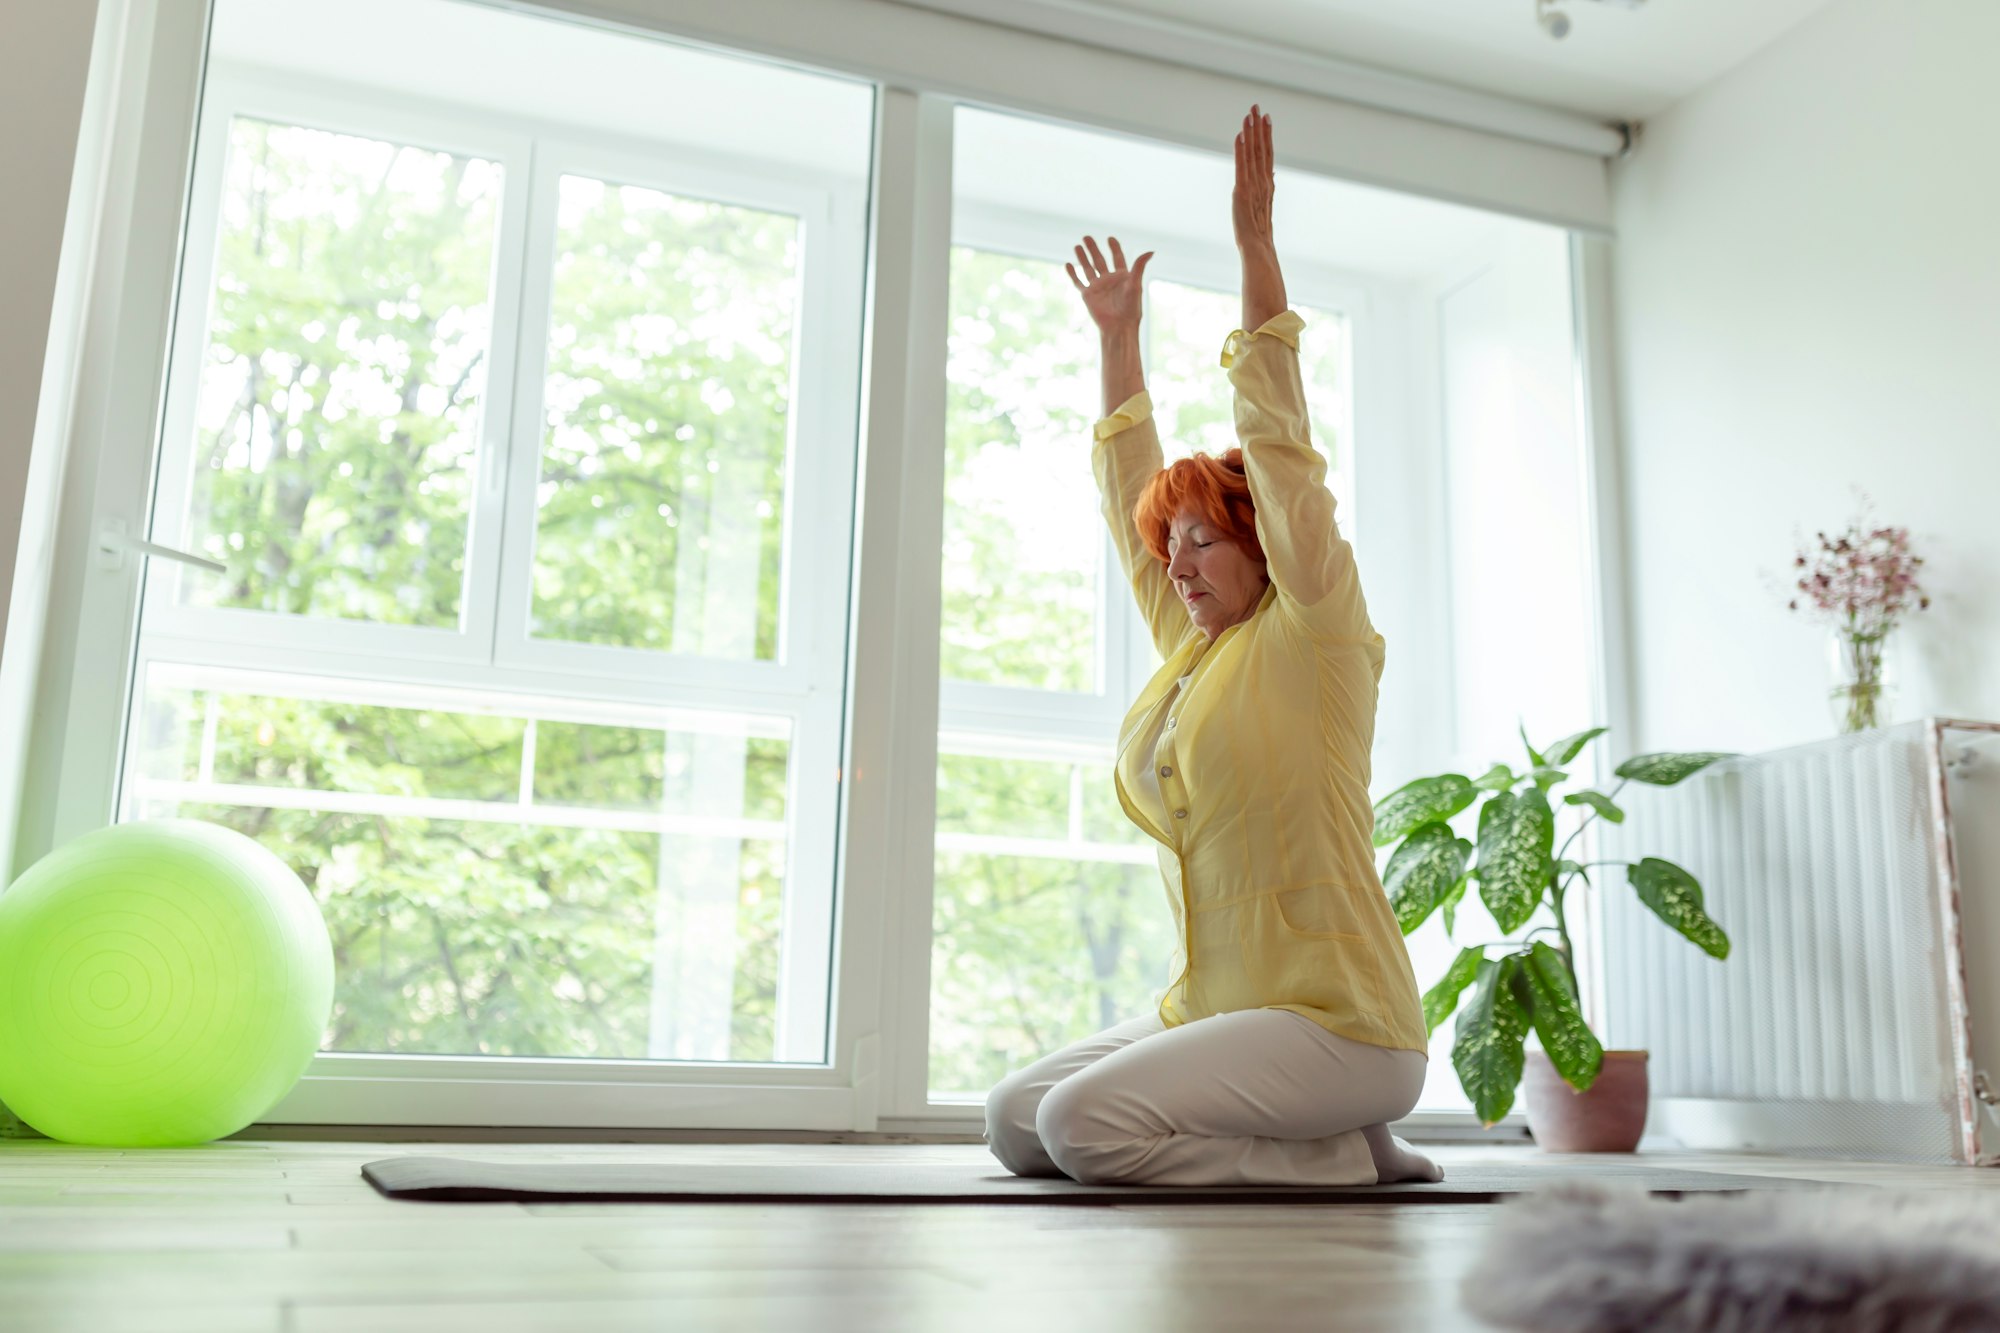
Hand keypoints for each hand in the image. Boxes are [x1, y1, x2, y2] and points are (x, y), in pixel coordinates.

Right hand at [1066, 235, 1152, 336]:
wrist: (1118, 326)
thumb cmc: (1130, 308)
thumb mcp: (1135, 284)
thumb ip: (1139, 267)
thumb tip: (1150, 251)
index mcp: (1122, 277)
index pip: (1117, 258)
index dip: (1114, 248)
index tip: (1110, 239)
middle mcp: (1109, 280)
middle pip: (1099, 260)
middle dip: (1093, 249)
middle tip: (1086, 237)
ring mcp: (1097, 287)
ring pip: (1088, 268)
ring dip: (1082, 257)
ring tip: (1077, 246)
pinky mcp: (1088, 295)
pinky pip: (1078, 282)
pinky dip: (1072, 274)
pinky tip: (1068, 264)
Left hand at [1232, 105, 1274, 251]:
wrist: (1258, 248)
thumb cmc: (1259, 232)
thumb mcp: (1264, 204)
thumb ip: (1267, 184)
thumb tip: (1271, 169)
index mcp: (1268, 183)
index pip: (1268, 154)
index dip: (1267, 135)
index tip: (1266, 117)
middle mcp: (1263, 181)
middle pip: (1262, 148)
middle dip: (1259, 127)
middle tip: (1257, 107)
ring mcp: (1253, 185)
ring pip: (1252, 153)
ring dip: (1250, 133)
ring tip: (1249, 114)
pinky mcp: (1242, 191)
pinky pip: (1241, 166)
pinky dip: (1240, 150)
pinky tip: (1240, 135)